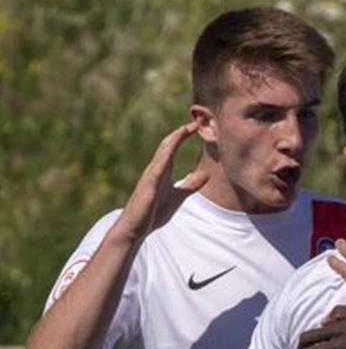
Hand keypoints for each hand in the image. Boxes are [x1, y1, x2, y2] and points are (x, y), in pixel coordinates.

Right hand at [114, 123, 209, 240]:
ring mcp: (150, 176)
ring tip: (185, 128)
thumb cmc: (154, 212)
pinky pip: (157, 168)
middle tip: (195, 120)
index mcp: (163, 171)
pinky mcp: (148, 186)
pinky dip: (165, 158)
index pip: (173, 148)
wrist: (136, 228)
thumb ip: (191, 185)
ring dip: (174, 140)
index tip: (196, 125)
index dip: (184, 135)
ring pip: (162, 153)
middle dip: (181, 132)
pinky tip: (172, 150)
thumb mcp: (179, 196)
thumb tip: (205, 174)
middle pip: (168, 145)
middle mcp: (155, 169)